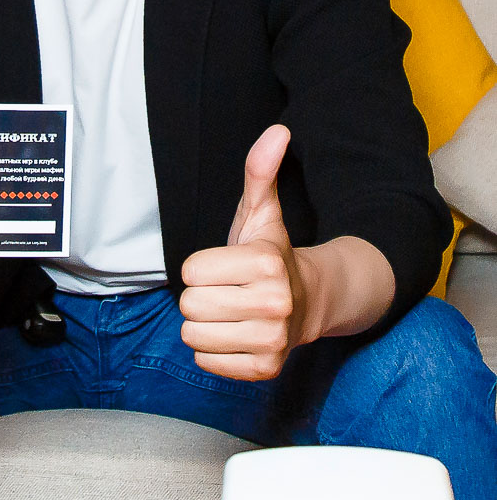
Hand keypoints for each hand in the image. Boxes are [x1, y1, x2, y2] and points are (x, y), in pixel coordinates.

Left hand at [179, 124, 307, 381]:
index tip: (225, 266)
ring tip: (230, 313)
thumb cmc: (272, 256)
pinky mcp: (266, 369)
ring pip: (194, 336)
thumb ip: (260, 172)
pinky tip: (236, 336)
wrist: (310, 303)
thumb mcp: (262, 213)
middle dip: (201, 297)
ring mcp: (272, 339)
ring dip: (204, 326)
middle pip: (190, 305)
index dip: (201, 267)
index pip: (191, 270)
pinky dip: (214, 352)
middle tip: (226, 292)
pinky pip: (207, 363)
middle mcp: (273, 303)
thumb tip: (277, 131)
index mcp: (265, 263)